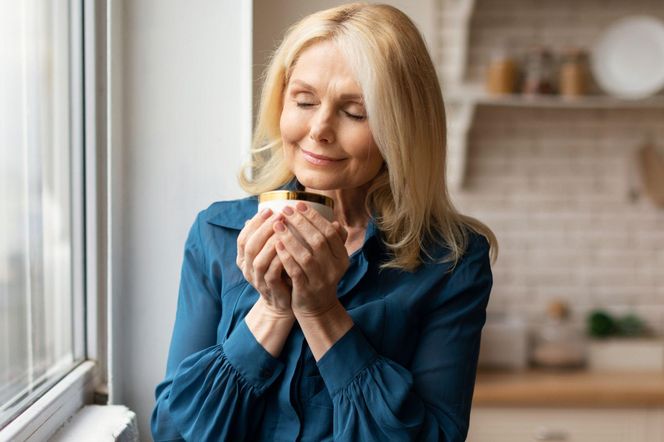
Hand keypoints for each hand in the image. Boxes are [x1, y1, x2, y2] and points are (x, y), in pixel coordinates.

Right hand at [236, 208, 291, 317]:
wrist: (284, 300)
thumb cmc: (280, 270)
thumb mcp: (272, 251)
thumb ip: (270, 234)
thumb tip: (274, 208)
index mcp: (244, 258)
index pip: (243, 237)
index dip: (255, 223)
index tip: (269, 210)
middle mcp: (247, 268)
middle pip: (249, 246)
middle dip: (264, 229)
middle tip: (279, 216)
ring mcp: (257, 280)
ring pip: (258, 260)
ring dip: (271, 243)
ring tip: (285, 230)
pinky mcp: (270, 289)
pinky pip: (272, 273)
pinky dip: (280, 260)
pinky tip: (290, 249)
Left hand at [273, 202, 348, 317]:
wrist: (317, 307)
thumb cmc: (320, 276)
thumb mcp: (331, 259)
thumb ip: (333, 241)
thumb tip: (334, 221)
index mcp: (342, 257)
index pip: (330, 232)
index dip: (314, 217)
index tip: (299, 205)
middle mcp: (334, 268)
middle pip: (318, 241)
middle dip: (300, 223)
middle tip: (285, 211)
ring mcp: (320, 280)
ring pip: (306, 255)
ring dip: (290, 238)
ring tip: (278, 224)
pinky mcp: (306, 290)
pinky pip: (295, 270)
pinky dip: (286, 256)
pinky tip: (276, 244)